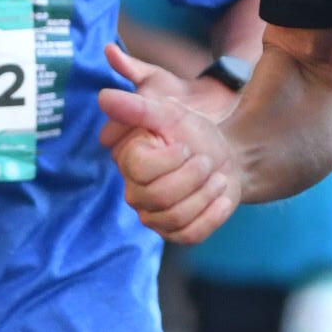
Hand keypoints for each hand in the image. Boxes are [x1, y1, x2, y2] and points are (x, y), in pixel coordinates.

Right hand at [97, 43, 242, 241]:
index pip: (141, 169)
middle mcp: (135, 191)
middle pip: (160, 196)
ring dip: (207, 193)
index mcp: (129, 161)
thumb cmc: (195, 133)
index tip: (185, 146)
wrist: (228, 158)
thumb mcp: (171, 114)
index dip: (171, 159)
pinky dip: (213, 214)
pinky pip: (190, 234)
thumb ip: (138, 107)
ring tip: (216, 177)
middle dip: (194, 176)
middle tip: (207, 161)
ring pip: (177, 217)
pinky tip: (221, 198)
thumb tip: (103, 97)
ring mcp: (153, 216)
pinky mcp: (175, 233)